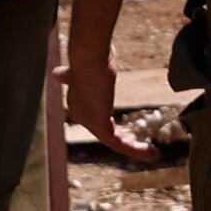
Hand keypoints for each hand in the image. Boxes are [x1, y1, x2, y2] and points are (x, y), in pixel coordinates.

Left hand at [65, 42, 163, 167]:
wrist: (88, 58)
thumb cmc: (90, 57)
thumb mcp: (84, 68)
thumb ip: (71, 76)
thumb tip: (56, 74)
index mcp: (77, 101)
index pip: (95, 119)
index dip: (111, 126)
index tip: (128, 133)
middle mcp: (80, 114)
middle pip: (105, 133)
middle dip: (125, 141)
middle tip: (144, 147)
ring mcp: (88, 121)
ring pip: (112, 141)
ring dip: (134, 148)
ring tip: (153, 153)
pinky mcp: (99, 125)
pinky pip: (118, 143)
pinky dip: (136, 149)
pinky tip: (153, 152)